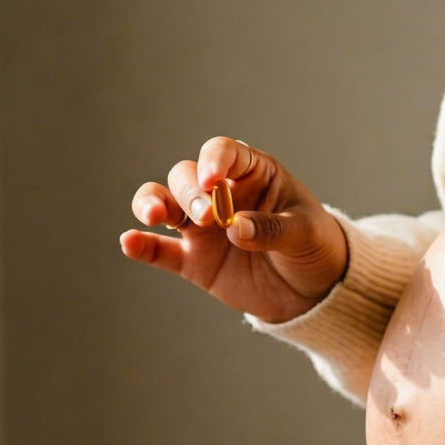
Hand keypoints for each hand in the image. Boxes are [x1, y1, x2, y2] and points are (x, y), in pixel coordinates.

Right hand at [123, 136, 347, 322]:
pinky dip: (142, 245)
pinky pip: (160, 250)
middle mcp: (221, 194)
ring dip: (151, 203)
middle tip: (207, 217)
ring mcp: (203, 228)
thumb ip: (273, 228)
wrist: (314, 292)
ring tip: (152, 215)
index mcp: (253, 174)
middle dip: (189, 192)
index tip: (213, 179)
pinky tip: (129, 242)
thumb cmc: (315, 247)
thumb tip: (235, 228)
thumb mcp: (306, 234)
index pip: (224, 152)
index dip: (214, 160)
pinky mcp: (193, 260)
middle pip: (186, 177)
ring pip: (163, 203)